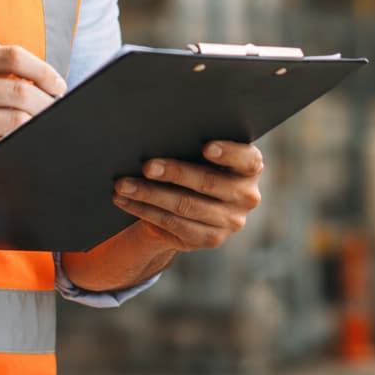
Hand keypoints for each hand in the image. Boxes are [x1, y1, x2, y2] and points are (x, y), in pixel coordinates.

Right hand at [0, 45, 64, 199]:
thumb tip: (40, 82)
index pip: (12, 56)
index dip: (43, 70)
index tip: (57, 84)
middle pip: (20, 91)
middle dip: (47, 103)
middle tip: (55, 110)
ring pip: (16, 119)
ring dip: (35, 125)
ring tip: (39, 127)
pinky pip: (2, 144)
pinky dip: (17, 144)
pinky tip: (18, 144)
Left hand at [111, 142, 263, 252]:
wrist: (194, 203)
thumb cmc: (196, 162)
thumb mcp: (202, 153)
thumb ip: (194, 143)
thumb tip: (159, 135)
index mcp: (251, 167)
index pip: (247, 160)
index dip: (228, 152)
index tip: (205, 148)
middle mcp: (247, 196)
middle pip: (208, 183)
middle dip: (174, 173)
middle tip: (146, 166)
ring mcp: (231, 221)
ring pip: (185, 206)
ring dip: (150, 194)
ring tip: (123, 184)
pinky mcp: (211, 239)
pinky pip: (173, 224)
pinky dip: (144, 210)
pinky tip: (125, 200)